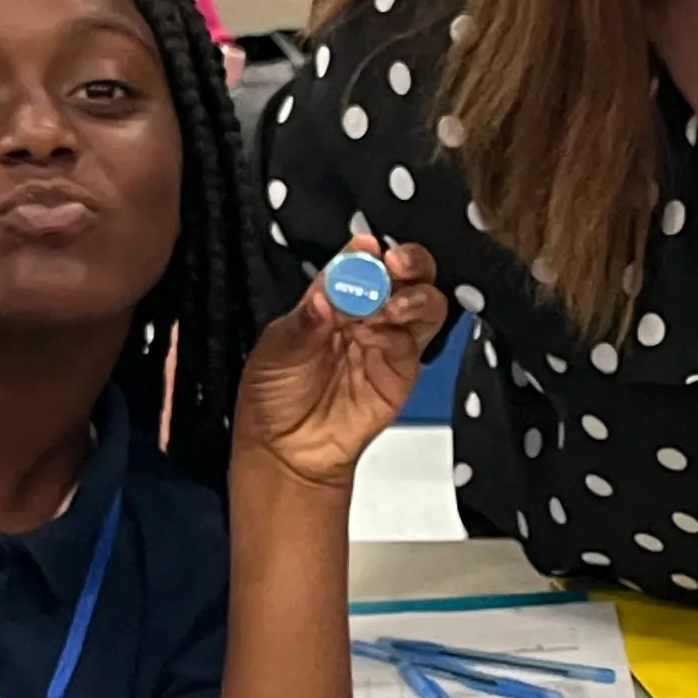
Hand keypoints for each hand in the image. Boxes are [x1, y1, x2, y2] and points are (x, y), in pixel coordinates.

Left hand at [232, 237, 446, 496]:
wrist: (288, 450)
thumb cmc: (275, 395)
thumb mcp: (277, 350)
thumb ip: (305, 322)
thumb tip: (327, 296)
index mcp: (331, 297)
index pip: (355, 262)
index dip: (363, 252)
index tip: (364, 247)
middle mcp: (365, 313)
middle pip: (402, 273)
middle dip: (407, 261)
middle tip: (395, 264)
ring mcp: (387, 338)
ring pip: (422, 300)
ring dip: (416, 293)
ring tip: (395, 303)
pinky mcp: (404, 368)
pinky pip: (420, 338)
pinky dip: (410, 327)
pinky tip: (389, 329)